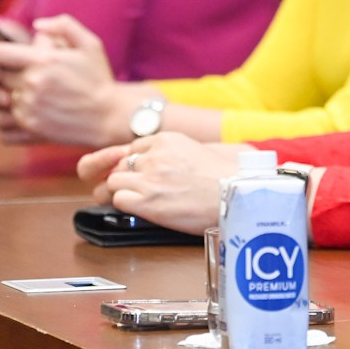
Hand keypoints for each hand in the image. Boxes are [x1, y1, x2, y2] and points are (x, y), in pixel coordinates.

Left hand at [0, 14, 147, 146]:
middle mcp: (31, 85)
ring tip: (8, 91)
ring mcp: (29, 109)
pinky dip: (2, 118)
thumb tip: (36, 25)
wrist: (109, 116)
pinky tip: (13, 112)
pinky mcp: (30, 128)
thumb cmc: (99, 79)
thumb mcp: (90, 44)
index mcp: (43, 61)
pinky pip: (0, 123)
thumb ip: (63, 25)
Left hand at [75, 133, 242, 234]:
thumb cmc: (227, 177)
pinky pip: (118, 199)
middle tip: (136, 189)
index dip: (137, 163)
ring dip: (121, 191)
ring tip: (135, 201)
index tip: (143, 174)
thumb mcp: (203, 149)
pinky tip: (138, 209)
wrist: (235, 197)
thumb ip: (180, 150)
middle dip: (126, 177)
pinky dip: (124, 205)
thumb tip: (173, 159)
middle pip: (122, 164)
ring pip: (114, 181)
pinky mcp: (147, 202)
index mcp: (167, 140)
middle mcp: (155, 156)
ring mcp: (149, 178)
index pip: (136, 148)